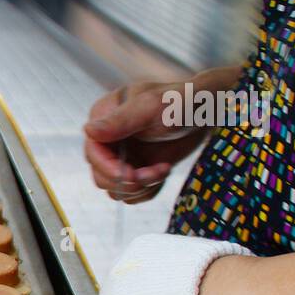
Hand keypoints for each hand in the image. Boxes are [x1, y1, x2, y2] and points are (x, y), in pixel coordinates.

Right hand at [82, 70, 233, 201]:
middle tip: (157, 172)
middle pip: (101, 176)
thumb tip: (88, 130)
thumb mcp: (151, 107)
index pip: (92, 153)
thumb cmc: (181, 101)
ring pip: (116, 189)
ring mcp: (121, 156)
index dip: (108, 168)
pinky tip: (163, 170)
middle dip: (129, 180)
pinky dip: (148, 189)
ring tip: (163, 169)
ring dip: (141, 186)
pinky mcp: (135, 168)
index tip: (132, 173)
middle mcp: (107, 139)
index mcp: (103, 118)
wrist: (206, 112)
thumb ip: (120, 120)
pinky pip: (132, 193)